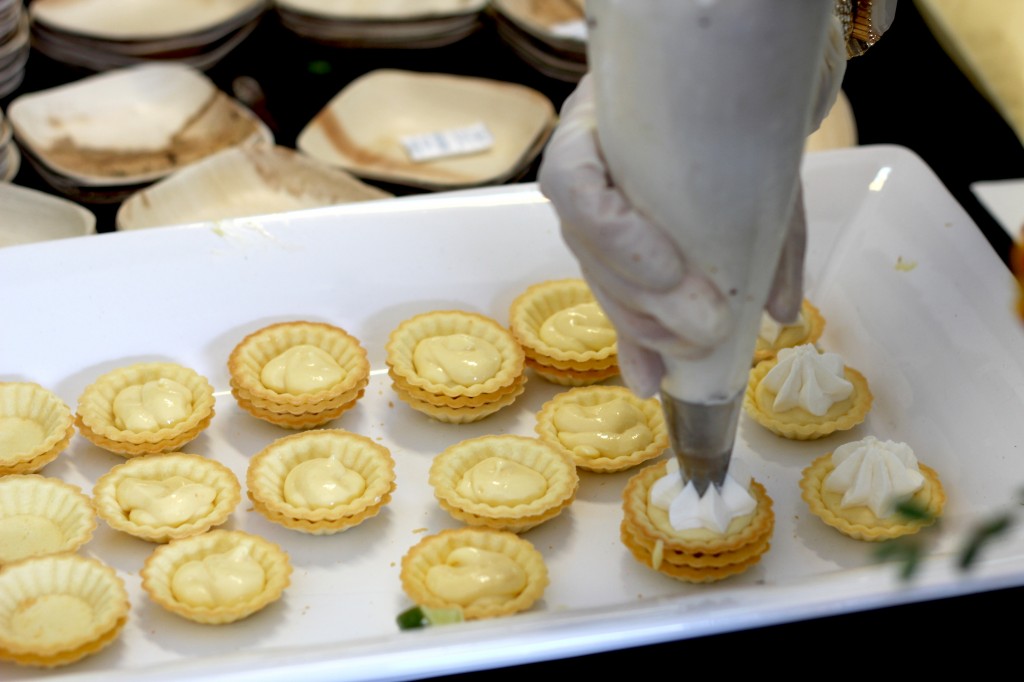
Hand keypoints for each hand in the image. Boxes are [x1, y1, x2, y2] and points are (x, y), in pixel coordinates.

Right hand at [538, 75, 807, 398]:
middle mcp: (583, 167)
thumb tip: (779, 310)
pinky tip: (650, 379)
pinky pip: (613, 295)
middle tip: (705, 327)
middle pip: (585, 244)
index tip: (671, 271)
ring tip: (694, 347)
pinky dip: (633, 343)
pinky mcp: (615, 248)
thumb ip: (770, 220)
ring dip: (641, 322)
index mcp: (599, 121)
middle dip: (643, 298)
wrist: (724, 83)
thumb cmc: (734, 110)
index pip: (573, 180)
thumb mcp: (760, 151)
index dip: (613, 235)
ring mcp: (593, 208)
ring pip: (597, 275)